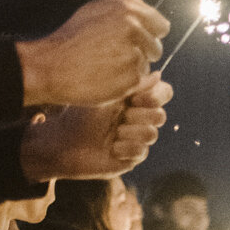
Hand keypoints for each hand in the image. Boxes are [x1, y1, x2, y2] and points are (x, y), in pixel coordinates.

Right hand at [16, 0, 168, 106]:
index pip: (161, 25)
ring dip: (134, 68)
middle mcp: (133, 26)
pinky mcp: (131, 76)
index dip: (149, 35)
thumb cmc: (72, 38)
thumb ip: (124, 7)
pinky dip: (127, 83)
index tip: (133, 42)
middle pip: (156, 47)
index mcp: (127, 6)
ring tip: (107, 65)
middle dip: (141, 53)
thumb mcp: (95, 10)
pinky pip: (140, 81)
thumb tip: (149, 11)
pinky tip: (106, 78)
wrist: (51, 66)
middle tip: (113, 56)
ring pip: (147, 65)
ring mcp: (133, 51)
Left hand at [19, 75, 172, 180]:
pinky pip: (142, 150)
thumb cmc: (82, 115)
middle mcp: (140, 117)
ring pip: (152, 134)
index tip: (134, 98)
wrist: (65, 142)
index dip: (155, 96)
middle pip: (160, 115)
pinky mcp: (134, 156)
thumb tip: (157, 74)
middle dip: (139, 116)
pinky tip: (111, 148)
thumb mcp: (107, 95)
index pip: (164, 93)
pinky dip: (125, 148)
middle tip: (121, 117)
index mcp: (136, 98)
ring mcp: (138, 137)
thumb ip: (133, 84)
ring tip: (113, 133)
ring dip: (130, 132)